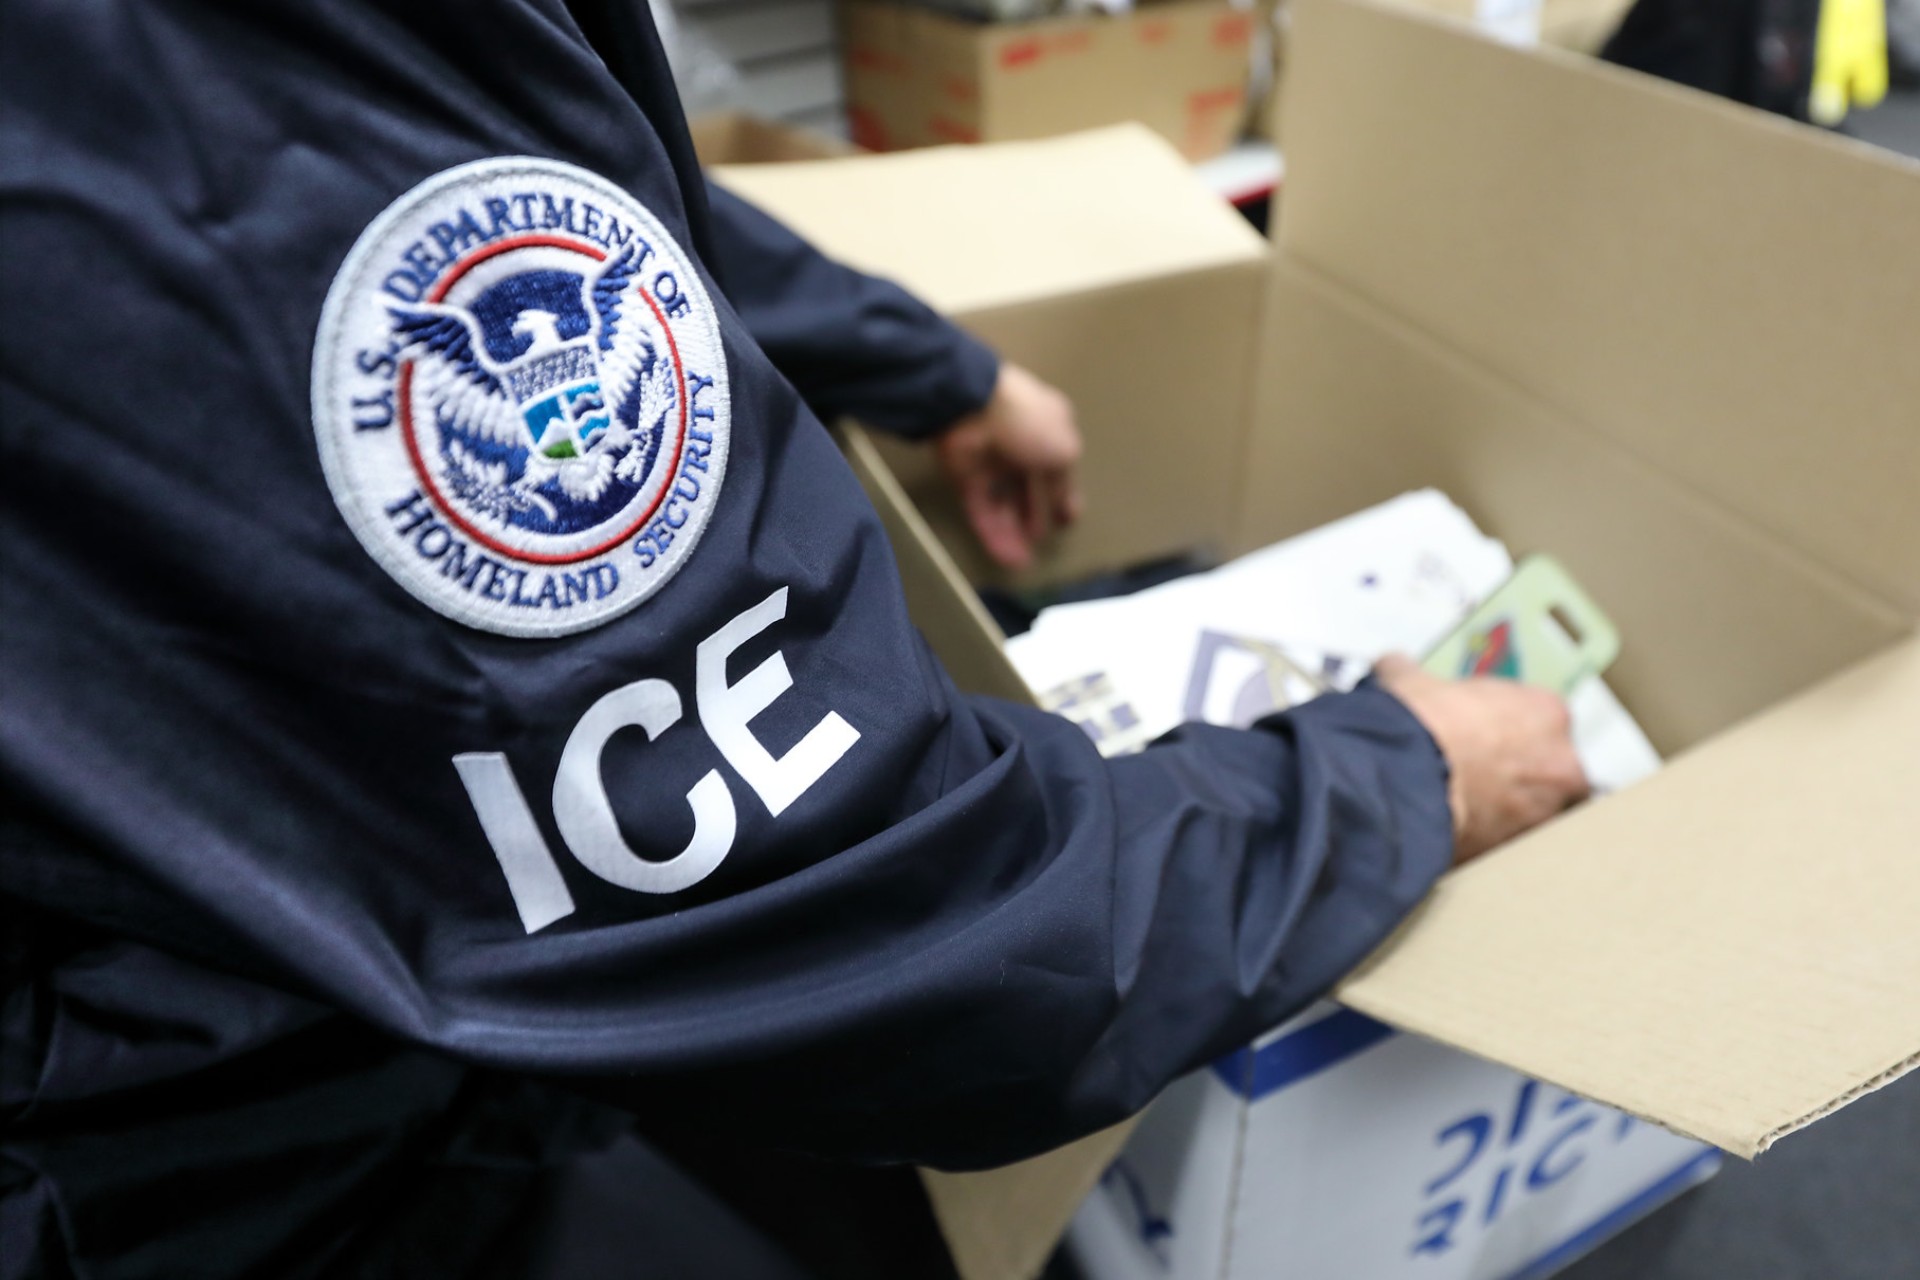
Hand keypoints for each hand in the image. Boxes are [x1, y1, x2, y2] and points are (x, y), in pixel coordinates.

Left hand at [933, 362, 1082, 570]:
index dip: (1062, 494)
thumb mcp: (1063, 450)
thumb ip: (1063, 481)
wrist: (972, 407)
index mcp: (1046, 431)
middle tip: (1040, 540)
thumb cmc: (1028, 423)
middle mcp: (1018, 447)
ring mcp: (990, 463)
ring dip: (1013, 533)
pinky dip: (993, 533)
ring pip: (1002, 504)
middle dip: (1033, 516)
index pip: (1056, 467)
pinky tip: (1007, 556)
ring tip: (1022, 561)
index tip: (1066, 519)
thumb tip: (1064, 503)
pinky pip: (981, 510)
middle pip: (1026, 489)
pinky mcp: (965, 479)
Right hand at [1374, 654, 1590, 864]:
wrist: (1404, 778)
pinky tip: (1461, 831)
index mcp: (1545, 711)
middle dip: (1524, 773)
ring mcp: (1546, 808)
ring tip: (1470, 808)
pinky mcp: (1521, 847)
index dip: (1511, 727)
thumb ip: (1413, 674)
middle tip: (1484, 775)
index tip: (1486, 734)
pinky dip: (1492, 839)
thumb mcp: (1411, 683)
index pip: (1543, 718)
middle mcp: (1559, 761)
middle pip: (1554, 768)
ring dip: (1512, 809)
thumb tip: (1393, 667)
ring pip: (1539, 810)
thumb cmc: (1420, 724)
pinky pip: (1512, 843)